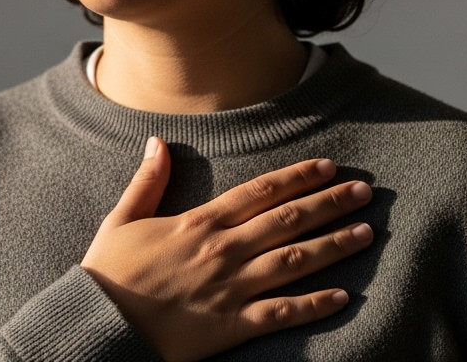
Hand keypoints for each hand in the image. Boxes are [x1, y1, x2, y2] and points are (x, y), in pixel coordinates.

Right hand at [81, 137, 373, 361]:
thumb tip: (157, 141)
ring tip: (366, 234)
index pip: (260, 192)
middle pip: (287, 220)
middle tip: (365, 192)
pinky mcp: (232, 325)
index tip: (328, 166)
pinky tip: (343, 296)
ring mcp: (231, 288)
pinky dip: (314, 305)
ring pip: (294, 261)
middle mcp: (223, 250)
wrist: (100, 324)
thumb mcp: (121, 218)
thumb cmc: (107, 273)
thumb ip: (147, 181)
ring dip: (333, 246)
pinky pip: (282, 313)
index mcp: (199, 223)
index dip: (297, 177)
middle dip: (329, 203)